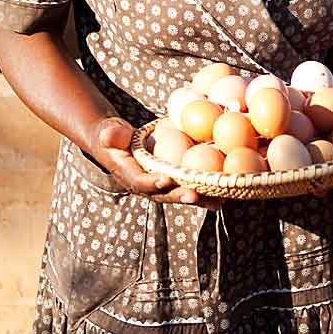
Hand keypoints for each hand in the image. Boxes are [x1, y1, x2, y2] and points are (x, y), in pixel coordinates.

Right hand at [86, 117, 221, 207]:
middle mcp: (145, 186)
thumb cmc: (111, 135)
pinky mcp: (170, 183)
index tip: (166, 180)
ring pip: (178, 195)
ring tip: (218, 201)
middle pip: (163, 195)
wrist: (116, 144)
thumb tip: (111, 135)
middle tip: (195, 196)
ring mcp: (158, 186)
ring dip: (198, 200)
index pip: (140, 182)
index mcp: (128, 175)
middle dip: (179, 196)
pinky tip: (224, 194)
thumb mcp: (108, 132)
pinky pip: (187, 188)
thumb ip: (111, 134)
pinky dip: (205, 192)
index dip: (152, 183)